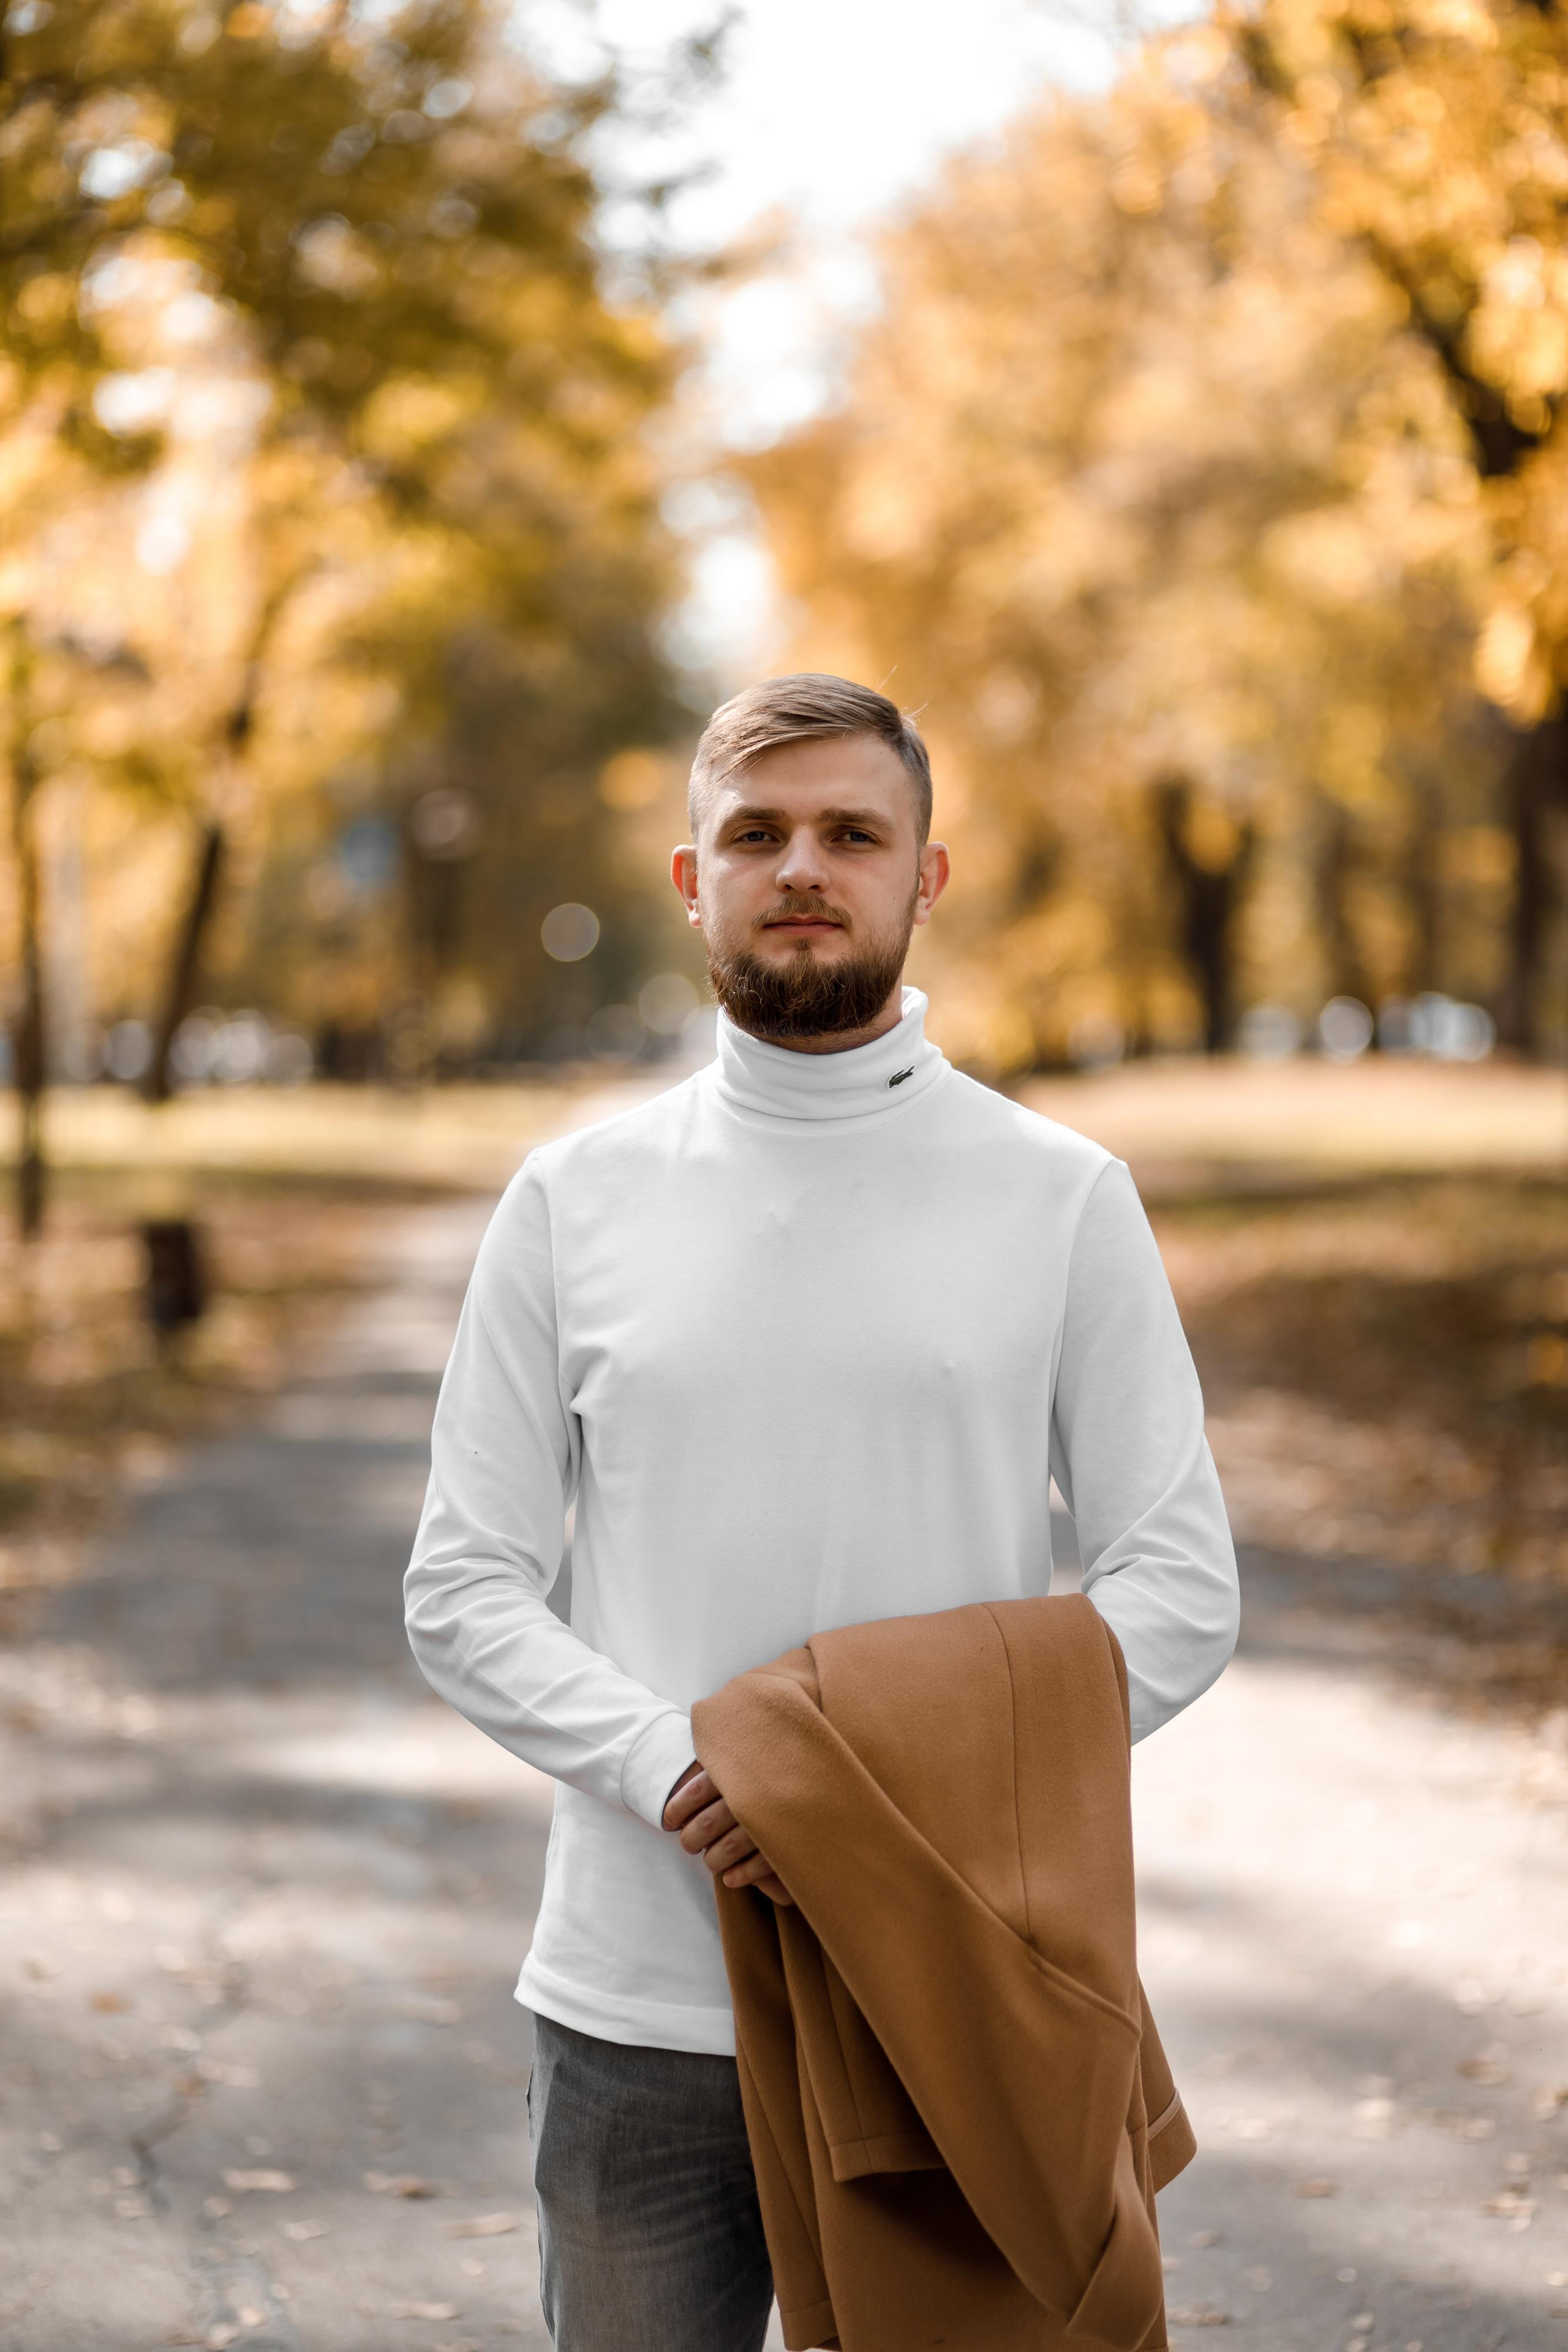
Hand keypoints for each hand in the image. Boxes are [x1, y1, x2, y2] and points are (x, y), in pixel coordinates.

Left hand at [662, 1764, 793, 1905]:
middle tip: (689, 1844)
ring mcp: (773, 1818)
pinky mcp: (790, 1842)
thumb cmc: (784, 1764)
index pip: (695, 1790)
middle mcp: (755, 1790)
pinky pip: (756, 1866)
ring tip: (710, 1862)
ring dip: (712, 1859)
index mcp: (742, 1765)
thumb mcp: (754, 1752)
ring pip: (727, 1848)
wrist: (834, 1776)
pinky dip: (738, 1875)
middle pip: (708, 1822)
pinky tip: (730, 1879)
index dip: (677, 1809)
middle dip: (692, 1838)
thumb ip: (727, 1758)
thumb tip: (687, 1775)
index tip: (669, 1820)